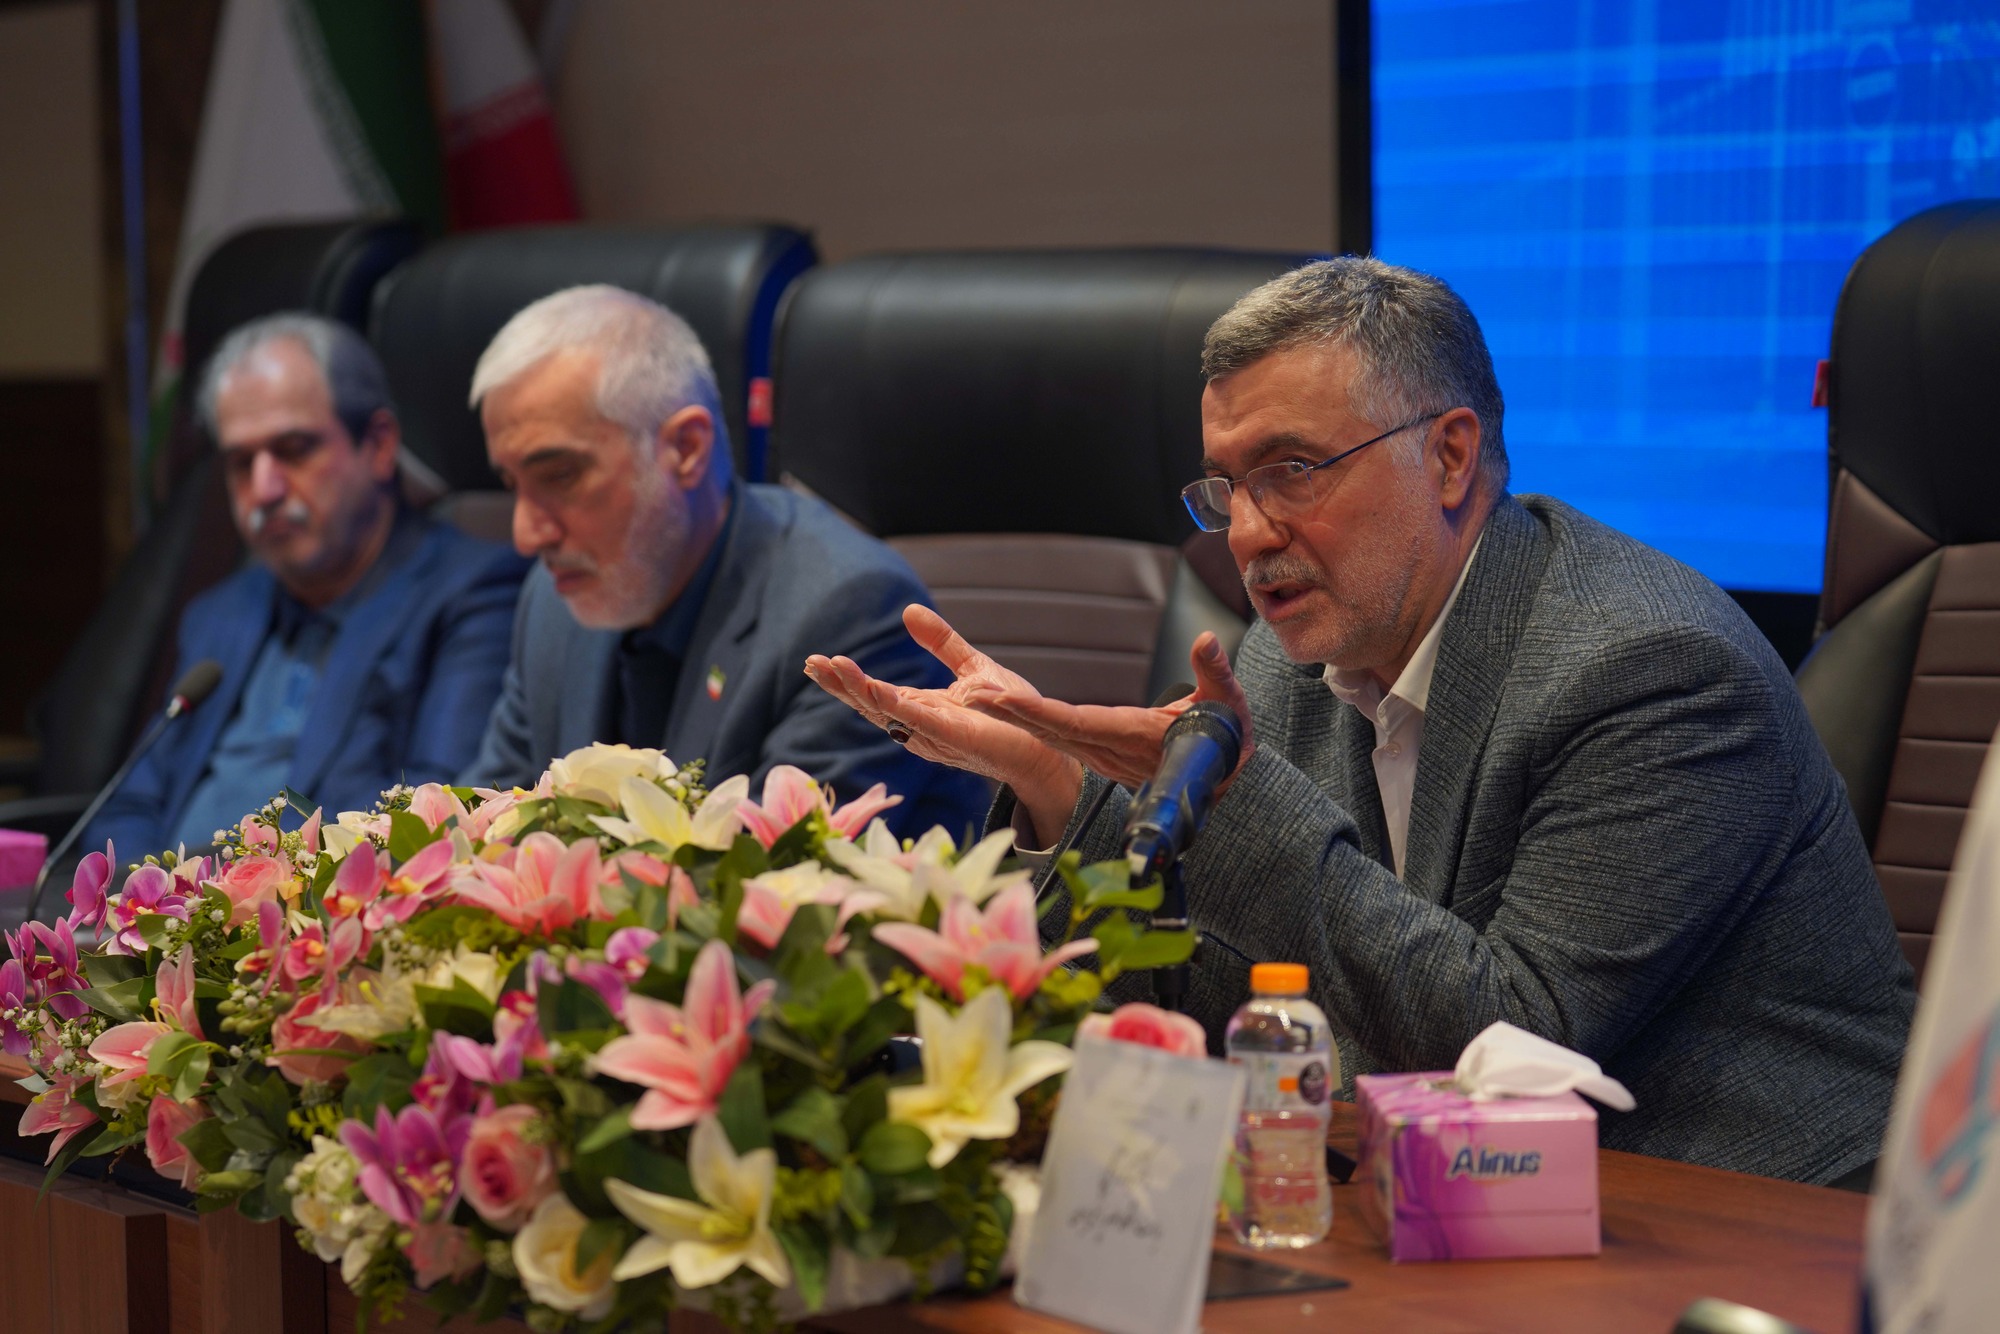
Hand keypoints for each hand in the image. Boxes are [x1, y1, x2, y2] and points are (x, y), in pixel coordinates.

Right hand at [804, 605, 1083, 819]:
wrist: (1045, 744)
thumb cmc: (1009, 714)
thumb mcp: (970, 668)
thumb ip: (940, 642)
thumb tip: (908, 611)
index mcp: (920, 709)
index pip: (873, 694)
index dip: (845, 679)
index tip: (816, 661)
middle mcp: (918, 726)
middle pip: (869, 706)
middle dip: (840, 686)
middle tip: (811, 663)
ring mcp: (933, 734)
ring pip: (886, 713)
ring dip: (858, 691)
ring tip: (832, 667)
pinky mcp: (954, 737)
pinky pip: (917, 721)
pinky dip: (894, 705)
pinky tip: (875, 690)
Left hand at [960, 633, 1254, 791]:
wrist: (1228, 784)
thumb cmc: (1227, 741)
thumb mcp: (1228, 703)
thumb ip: (1216, 671)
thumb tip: (1206, 640)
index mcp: (1133, 735)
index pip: (1078, 723)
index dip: (1039, 712)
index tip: (1006, 701)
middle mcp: (1112, 750)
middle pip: (1052, 731)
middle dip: (1012, 715)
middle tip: (973, 698)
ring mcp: (1105, 757)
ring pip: (1051, 736)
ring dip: (1015, 720)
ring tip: (978, 700)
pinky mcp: (1103, 757)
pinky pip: (1060, 740)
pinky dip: (1031, 725)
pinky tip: (1006, 712)